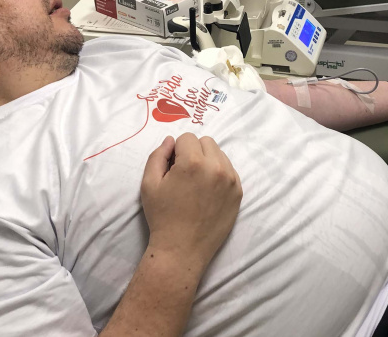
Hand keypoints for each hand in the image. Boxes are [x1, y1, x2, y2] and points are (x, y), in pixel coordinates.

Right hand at [140, 134, 242, 269]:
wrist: (182, 249)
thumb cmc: (162, 217)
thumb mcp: (149, 184)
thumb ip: (158, 155)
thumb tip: (170, 140)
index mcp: (192, 162)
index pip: (186, 138)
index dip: (176, 151)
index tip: (173, 169)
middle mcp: (216, 167)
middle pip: (206, 142)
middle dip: (193, 152)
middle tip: (185, 174)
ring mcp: (231, 180)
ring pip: (220, 154)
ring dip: (208, 161)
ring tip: (197, 183)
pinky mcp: (238, 192)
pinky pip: (230, 170)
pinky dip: (219, 174)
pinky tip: (208, 191)